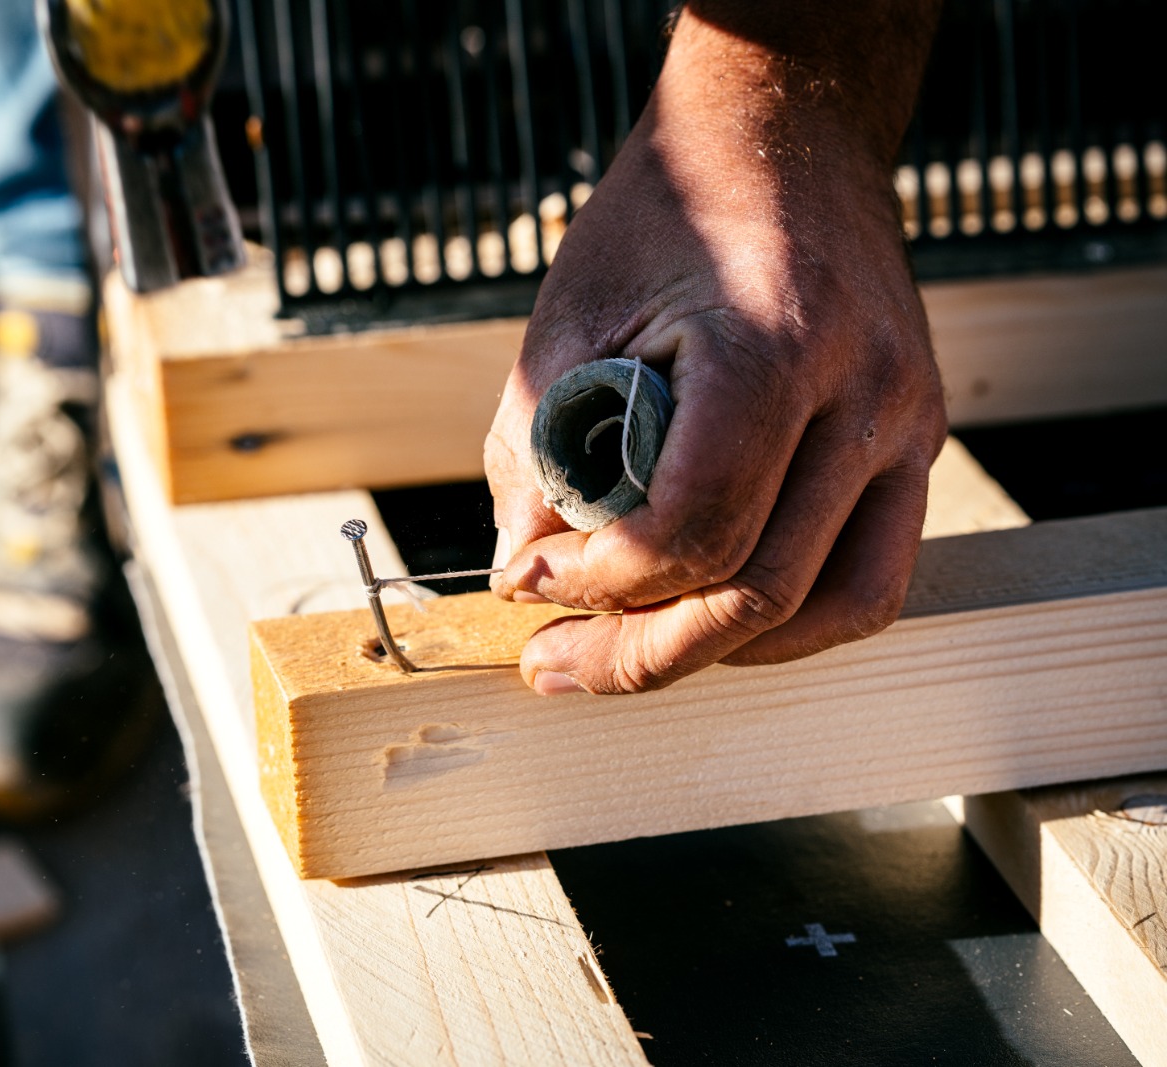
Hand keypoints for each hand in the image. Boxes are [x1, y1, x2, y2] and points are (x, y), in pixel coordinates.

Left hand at [486, 1, 946, 694]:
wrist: (784, 137)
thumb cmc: (667, 217)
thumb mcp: (570, 321)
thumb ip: (537, 455)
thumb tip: (525, 576)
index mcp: (772, 346)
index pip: (691, 527)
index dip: (595, 584)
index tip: (525, 583)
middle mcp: (864, 392)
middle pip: (762, 589)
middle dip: (640, 650)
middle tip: (552, 663)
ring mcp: (910, 422)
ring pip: (831, 607)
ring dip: (718, 653)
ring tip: (625, 655)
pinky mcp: (919, 443)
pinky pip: (871, 577)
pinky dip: (788, 623)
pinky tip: (711, 622)